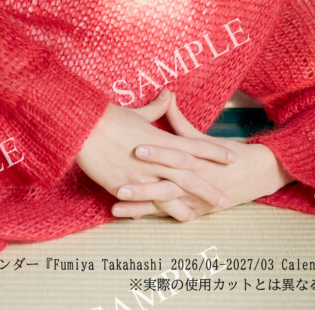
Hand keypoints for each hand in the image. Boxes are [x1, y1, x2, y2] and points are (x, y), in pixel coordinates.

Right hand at [75, 89, 235, 208]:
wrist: (82, 128)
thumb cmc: (109, 117)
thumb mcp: (137, 113)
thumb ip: (157, 109)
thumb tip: (169, 95)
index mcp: (159, 139)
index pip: (193, 146)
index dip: (213, 152)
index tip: (231, 157)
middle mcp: (154, 160)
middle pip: (187, 176)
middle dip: (207, 187)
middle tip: (225, 199)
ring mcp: (139, 175)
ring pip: (167, 195)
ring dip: (183, 206)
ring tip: (197, 216)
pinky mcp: (122, 186)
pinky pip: (141, 203)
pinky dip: (153, 212)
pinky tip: (160, 219)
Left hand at [111, 91, 292, 219]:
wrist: (259, 174)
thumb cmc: (230, 152)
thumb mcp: (204, 139)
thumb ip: (180, 123)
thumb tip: (167, 96)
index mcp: (199, 160)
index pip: (176, 155)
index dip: (157, 152)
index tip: (136, 148)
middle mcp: (197, 182)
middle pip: (167, 185)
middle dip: (143, 187)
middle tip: (119, 185)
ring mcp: (195, 200)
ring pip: (164, 205)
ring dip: (140, 205)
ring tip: (116, 204)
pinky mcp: (194, 212)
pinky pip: (168, 215)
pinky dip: (149, 216)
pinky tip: (128, 216)